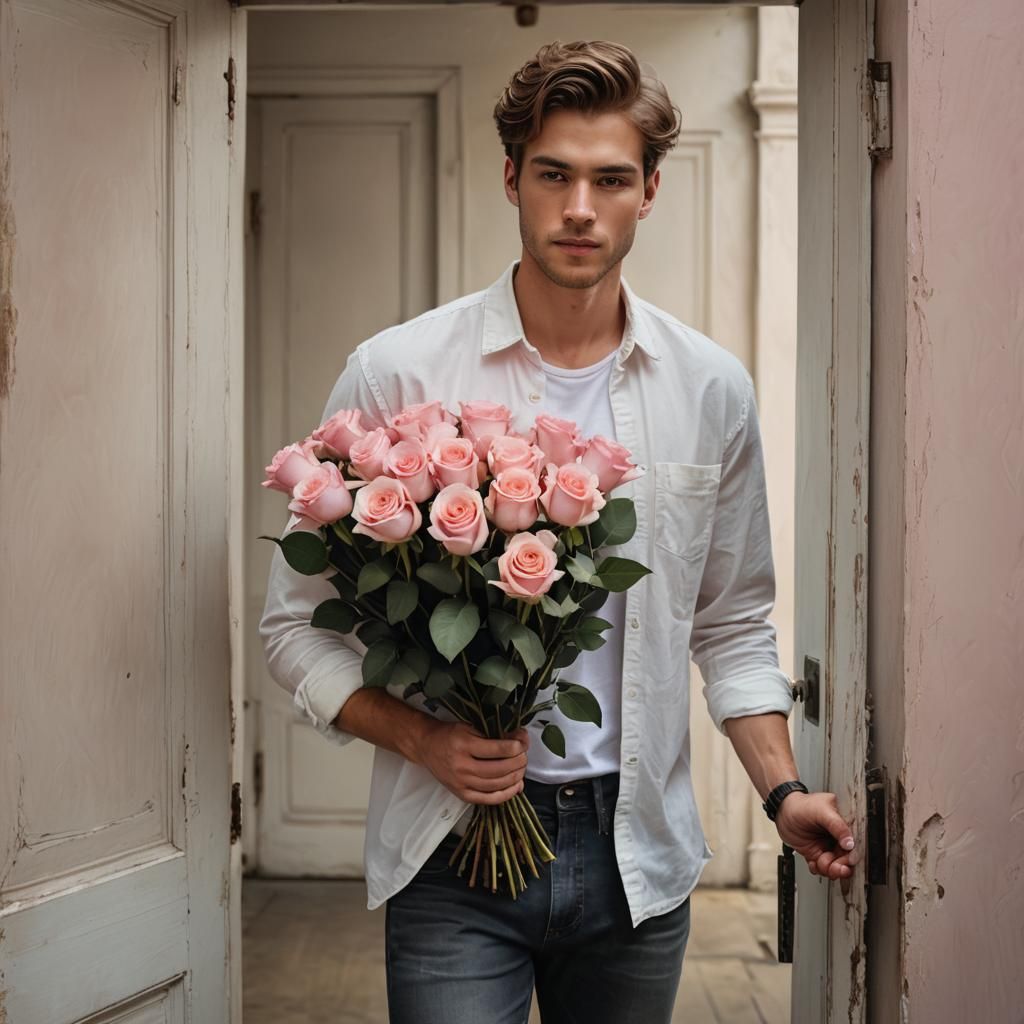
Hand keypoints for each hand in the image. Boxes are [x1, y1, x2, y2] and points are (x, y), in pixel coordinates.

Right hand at [414, 720, 529, 804]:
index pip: (498, 749)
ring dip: (516, 777)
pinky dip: (506, 794)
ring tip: (521, 768)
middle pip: (500, 769)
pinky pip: (488, 799)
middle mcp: (462, 766)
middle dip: (519, 761)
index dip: (517, 746)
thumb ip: (493, 734)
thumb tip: (520, 740)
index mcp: (464, 745)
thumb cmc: (450, 734)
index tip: (523, 740)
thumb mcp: (470, 726)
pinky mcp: (462, 794)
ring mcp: (461, 783)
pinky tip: (516, 786)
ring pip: (497, 785)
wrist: (426, 746)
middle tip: (524, 754)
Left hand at [774, 791, 860, 879]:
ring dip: (829, 869)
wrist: (782, 812)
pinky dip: (819, 869)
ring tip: (820, 863)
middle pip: (846, 857)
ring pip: (835, 865)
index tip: (847, 863)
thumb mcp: (821, 811)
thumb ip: (837, 826)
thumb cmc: (801, 805)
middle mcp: (837, 836)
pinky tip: (813, 863)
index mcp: (844, 823)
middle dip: (840, 866)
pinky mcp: (816, 852)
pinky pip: (822, 867)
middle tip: (834, 868)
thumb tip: (850, 843)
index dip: (851, 855)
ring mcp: (827, 845)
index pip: (854, 844)